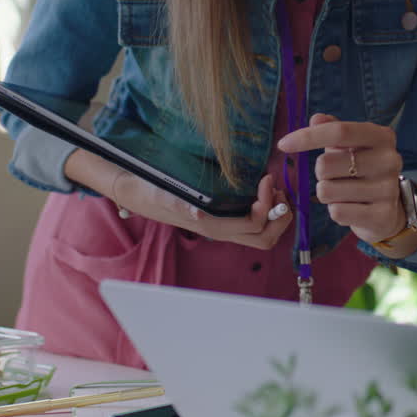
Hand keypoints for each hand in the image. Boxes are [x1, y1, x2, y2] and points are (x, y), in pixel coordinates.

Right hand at [111, 169, 292, 249]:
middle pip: (265, 238)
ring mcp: (224, 226)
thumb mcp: (165, 196)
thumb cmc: (153, 192)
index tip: (266, 178)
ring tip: (273, 189)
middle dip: (279, 215)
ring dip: (275, 213)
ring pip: (262, 233)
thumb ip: (180, 205)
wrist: (137, 192)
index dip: (268, 204)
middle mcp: (222, 231)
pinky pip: (253, 222)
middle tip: (277, 189)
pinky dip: (266, 209)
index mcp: (213, 226)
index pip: (255, 225)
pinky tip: (262, 190)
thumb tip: (197, 212)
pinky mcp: (223, 218)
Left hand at [276, 113, 404, 243]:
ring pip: (327, 191)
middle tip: (336, 176)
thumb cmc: (363, 171)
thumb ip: (332, 130)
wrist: (389, 209)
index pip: (339, 132)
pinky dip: (336, 211)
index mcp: (381, 136)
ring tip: (345, 193)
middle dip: (320, 173)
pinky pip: (337, 212)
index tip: (283, 144)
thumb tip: (316, 119)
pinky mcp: (382, 215)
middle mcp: (389, 160)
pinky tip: (351, 208)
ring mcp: (388, 188)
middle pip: (326, 164)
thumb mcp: (350, 147)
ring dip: (327, 194)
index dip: (307, 137)